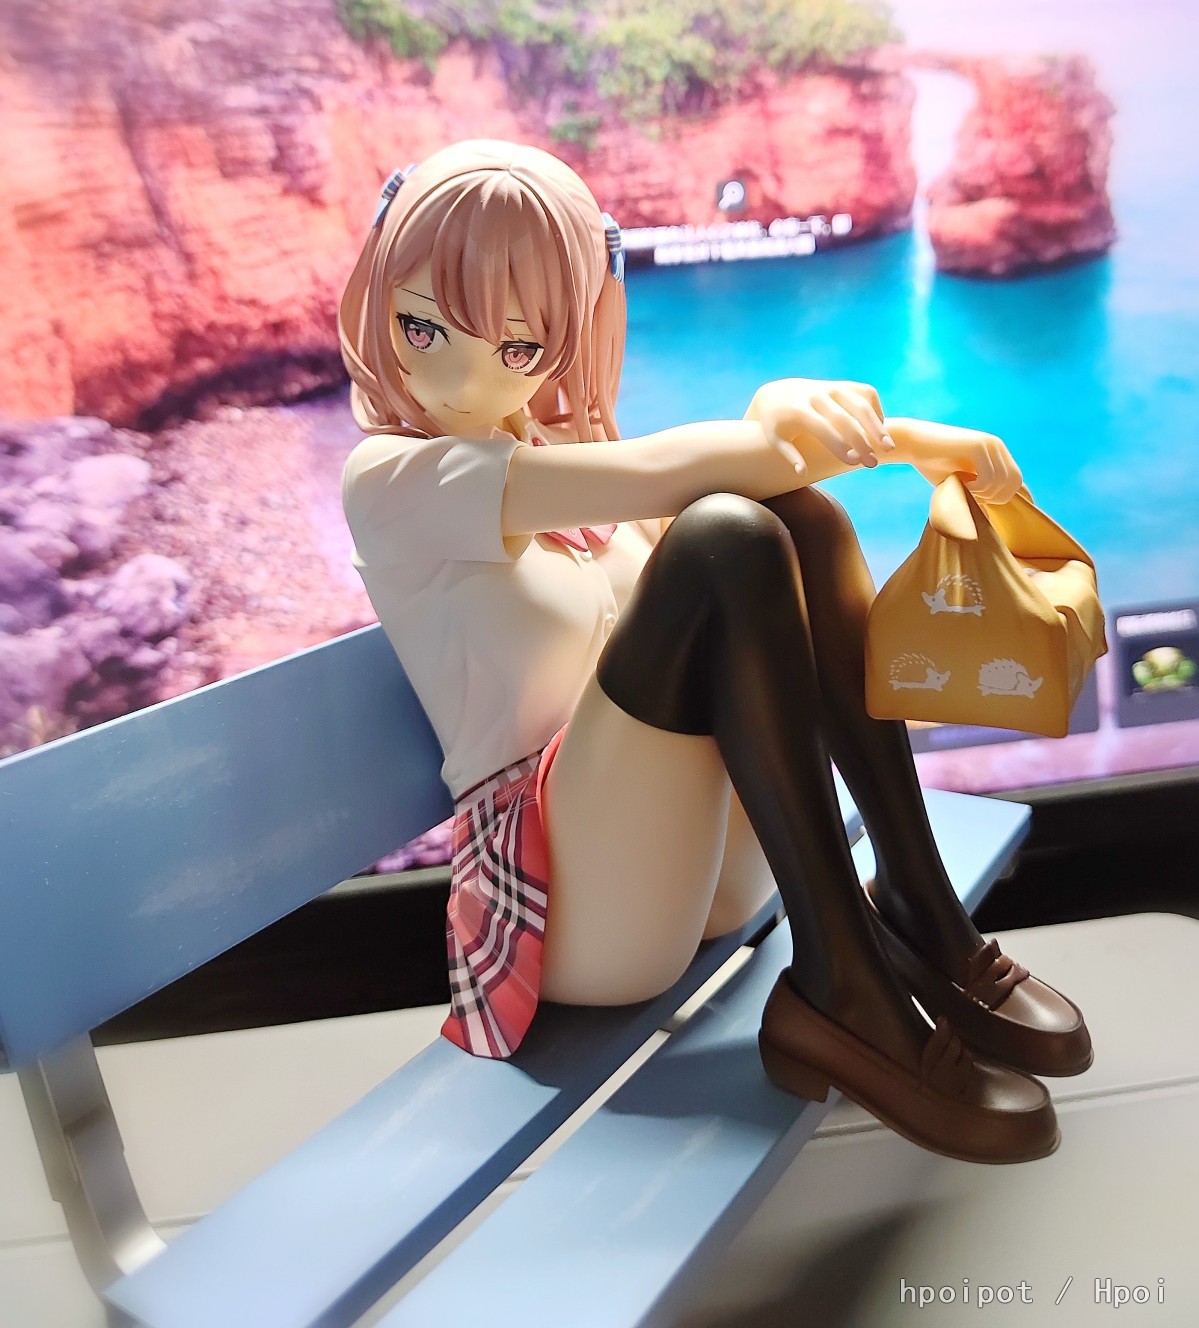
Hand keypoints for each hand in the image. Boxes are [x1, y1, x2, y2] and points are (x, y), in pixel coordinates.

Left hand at [744, 378, 893, 477]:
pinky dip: (875, 410)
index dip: (839, 445)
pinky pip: (865, 394)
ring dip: (876, 426)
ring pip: (860, 404)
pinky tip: (880, 430)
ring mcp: (832, 387)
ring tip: (888, 448)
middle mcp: (817, 395)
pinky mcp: (842, 384)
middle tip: (873, 463)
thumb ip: (789, 455)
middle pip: (844, 418)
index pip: (822, 428)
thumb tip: (802, 473)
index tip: (854, 462)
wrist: (777, 394)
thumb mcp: (776, 439)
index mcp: (799, 410)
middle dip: (861, 441)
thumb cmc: (777, 424)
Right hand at [890, 419, 1022, 504]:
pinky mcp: (978, 446)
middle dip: (994, 497)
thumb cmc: (933, 464)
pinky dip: (976, 488)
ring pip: (1001, 482)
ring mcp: (989, 444)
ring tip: (965, 489)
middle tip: (973, 496)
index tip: (979, 498)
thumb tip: (994, 512)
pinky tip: (962, 483)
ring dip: (983, 493)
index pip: (1016, 481)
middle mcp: (997, 446)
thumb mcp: (962, 479)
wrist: (913, 444)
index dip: (1000, 496)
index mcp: (997, 452)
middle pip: (1014, 482)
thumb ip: (980, 489)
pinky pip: (988, 477)